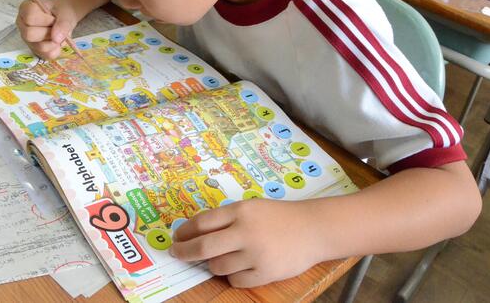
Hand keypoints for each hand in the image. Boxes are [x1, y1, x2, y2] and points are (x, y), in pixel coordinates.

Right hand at [17, 0, 79, 58]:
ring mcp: (27, 39)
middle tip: (56, 27)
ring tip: (58, 33)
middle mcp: (22, 25)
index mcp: (25, 9)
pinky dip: (56, 49)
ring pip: (39, 47)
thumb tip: (56, 39)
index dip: (44, 20)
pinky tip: (58, 41)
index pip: (29, 17)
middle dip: (48, 32)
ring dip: (54, 41)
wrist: (64, 17)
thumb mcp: (65, 12)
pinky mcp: (35, 50)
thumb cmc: (61, 11)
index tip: (53, 18)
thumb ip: (62, 23)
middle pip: (29, 34)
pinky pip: (46, 55)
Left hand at [170, 199, 322, 286]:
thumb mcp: (251, 208)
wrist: (313, 228)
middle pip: (203, 247)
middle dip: (184, 252)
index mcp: (240, 211)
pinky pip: (235, 280)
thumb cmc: (278, 217)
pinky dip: (232, 276)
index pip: (202, 222)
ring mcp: (256, 254)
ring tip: (221, 258)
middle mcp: (245, 232)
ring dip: (214, 264)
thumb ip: (226, 218)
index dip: (185, 231)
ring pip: (218, 266)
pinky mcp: (266, 273)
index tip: (176, 237)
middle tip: (176, 253)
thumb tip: (194, 232)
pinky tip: (238, 268)